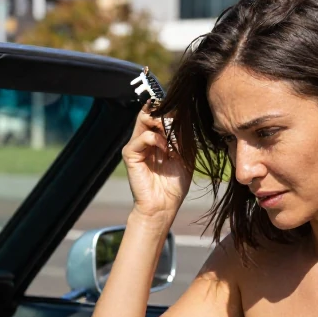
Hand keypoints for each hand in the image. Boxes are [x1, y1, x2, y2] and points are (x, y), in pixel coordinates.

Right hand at [122, 106, 190, 221]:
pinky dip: (156, 139)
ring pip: (144, 117)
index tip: (186, 116)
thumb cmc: (174, 184)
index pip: (161, 113)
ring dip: (161, 121)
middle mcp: (145, 139)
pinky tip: (166, 149)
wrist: (163, 206)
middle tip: (178, 122)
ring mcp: (137, 145)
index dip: (173, 111)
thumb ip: (184, 137)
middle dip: (166, 112)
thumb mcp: (186, 156)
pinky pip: (142, 136)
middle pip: (151, 111)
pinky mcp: (130, 154)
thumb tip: (184, 117)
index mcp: (157, 138)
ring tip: (172, 135)